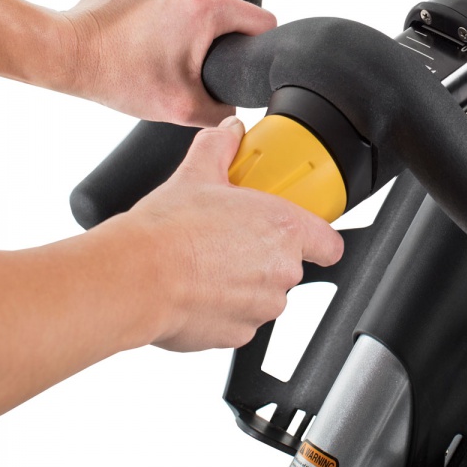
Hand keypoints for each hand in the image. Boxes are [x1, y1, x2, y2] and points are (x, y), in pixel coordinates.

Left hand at [61, 0, 275, 124]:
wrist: (66, 53)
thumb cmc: (118, 75)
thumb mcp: (182, 108)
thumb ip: (224, 109)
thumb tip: (237, 104)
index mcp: (208, 5)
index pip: (262, 21)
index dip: (255, 44)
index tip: (232, 57)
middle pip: (229, 6)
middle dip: (215, 32)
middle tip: (185, 57)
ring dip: (187, 14)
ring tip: (159, 39)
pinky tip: (143, 21)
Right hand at [127, 117, 343, 350]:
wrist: (136, 277)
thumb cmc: (170, 229)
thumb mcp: (198, 172)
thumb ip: (221, 146)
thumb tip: (231, 131)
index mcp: (283, 228)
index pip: (329, 244)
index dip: (320, 241)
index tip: (309, 237)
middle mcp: (281, 270)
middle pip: (289, 266)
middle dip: (264, 256)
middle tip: (233, 241)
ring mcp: (261, 306)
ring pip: (264, 295)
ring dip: (245, 283)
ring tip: (209, 264)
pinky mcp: (237, 335)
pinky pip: (240, 320)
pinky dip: (224, 309)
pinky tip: (199, 290)